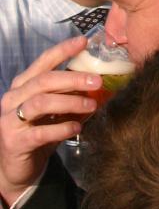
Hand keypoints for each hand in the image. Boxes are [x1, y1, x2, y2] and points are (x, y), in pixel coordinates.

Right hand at [0, 36, 101, 206]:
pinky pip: (40, 132)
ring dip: (70, 102)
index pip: (43, 61)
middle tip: (97, 81)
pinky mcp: (14, 141)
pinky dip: (61, 128)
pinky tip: (76, 127)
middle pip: (44, 81)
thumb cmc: (39, 130)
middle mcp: (13, 97)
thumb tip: (97, 79)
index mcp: (23, 84)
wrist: (17, 167)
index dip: (62, 50)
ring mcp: (10, 119)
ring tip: (91, 105)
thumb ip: (67, 93)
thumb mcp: (53, 108)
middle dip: (73, 79)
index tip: (83, 41)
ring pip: (41, 103)